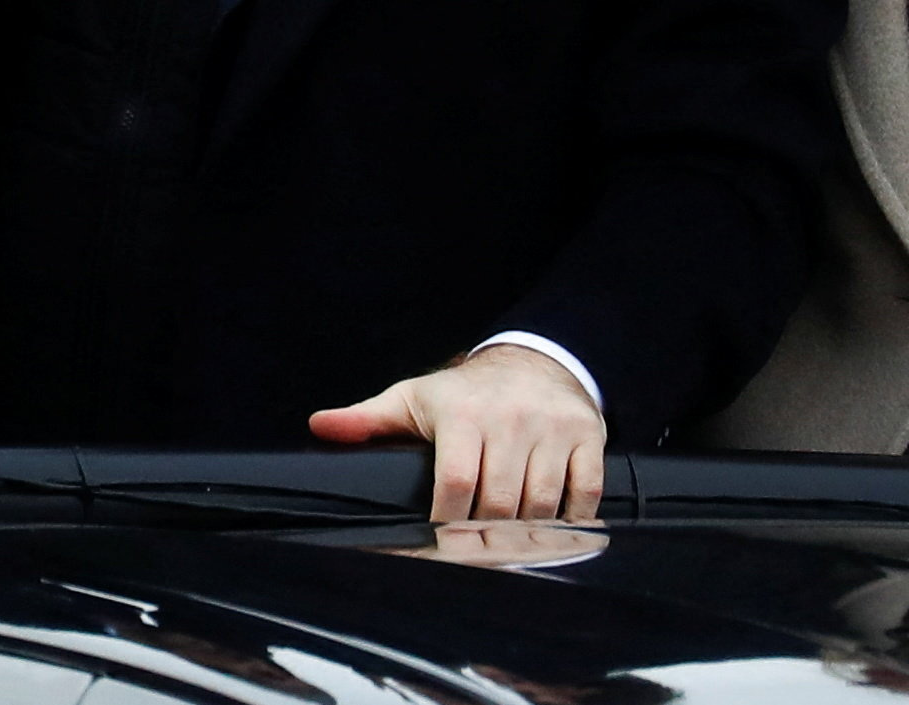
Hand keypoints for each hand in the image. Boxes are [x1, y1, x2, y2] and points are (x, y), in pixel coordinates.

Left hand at [309, 343, 606, 523]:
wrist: (534, 359)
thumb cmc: (464, 393)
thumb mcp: (413, 399)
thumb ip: (367, 419)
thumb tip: (320, 428)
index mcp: (463, 413)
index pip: (456, 484)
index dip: (448, 523)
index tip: (443, 538)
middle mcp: (510, 418)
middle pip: (500, 503)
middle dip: (486, 535)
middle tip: (477, 549)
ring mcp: (553, 428)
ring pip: (542, 504)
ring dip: (527, 534)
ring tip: (509, 543)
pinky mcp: (588, 436)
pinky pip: (585, 493)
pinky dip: (572, 519)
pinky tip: (552, 526)